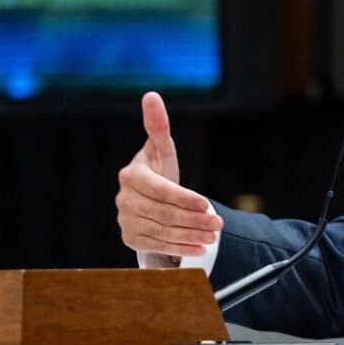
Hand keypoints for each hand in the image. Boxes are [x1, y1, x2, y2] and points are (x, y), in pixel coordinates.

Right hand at [115, 91, 221, 258]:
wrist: (148, 199)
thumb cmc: (158, 170)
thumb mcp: (161, 149)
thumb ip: (158, 126)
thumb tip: (151, 95)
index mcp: (131, 175)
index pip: (160, 190)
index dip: (184, 198)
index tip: (207, 203)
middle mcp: (124, 199)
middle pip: (164, 214)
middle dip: (194, 220)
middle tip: (219, 223)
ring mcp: (125, 220)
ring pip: (163, 231)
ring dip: (191, 235)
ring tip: (214, 236)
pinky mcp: (130, 238)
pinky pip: (158, 245)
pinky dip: (181, 249)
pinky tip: (200, 248)